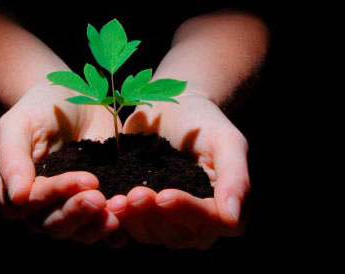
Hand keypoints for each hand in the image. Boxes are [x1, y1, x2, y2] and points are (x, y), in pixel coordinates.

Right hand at [0, 82, 120, 243]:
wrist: (71, 98)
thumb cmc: (39, 108)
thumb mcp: (18, 124)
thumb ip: (12, 158)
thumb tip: (18, 197)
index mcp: (15, 190)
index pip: (33, 202)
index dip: (58, 193)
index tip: (87, 178)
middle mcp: (40, 207)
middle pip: (54, 224)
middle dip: (78, 212)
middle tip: (100, 197)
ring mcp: (68, 208)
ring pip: (78, 232)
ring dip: (96, 225)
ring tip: (117, 210)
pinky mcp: (94, 206)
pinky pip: (100, 226)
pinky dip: (113, 228)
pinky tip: (126, 219)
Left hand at [106, 95, 249, 248]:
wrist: (174, 109)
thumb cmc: (204, 122)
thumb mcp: (226, 141)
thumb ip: (236, 178)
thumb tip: (233, 218)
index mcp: (225, 210)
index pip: (209, 221)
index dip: (186, 211)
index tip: (163, 195)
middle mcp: (199, 224)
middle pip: (178, 233)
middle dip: (154, 215)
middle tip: (135, 194)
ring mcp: (170, 223)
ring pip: (153, 234)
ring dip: (134, 219)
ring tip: (117, 200)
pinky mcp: (145, 216)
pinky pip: (132, 226)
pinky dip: (120, 218)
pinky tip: (108, 203)